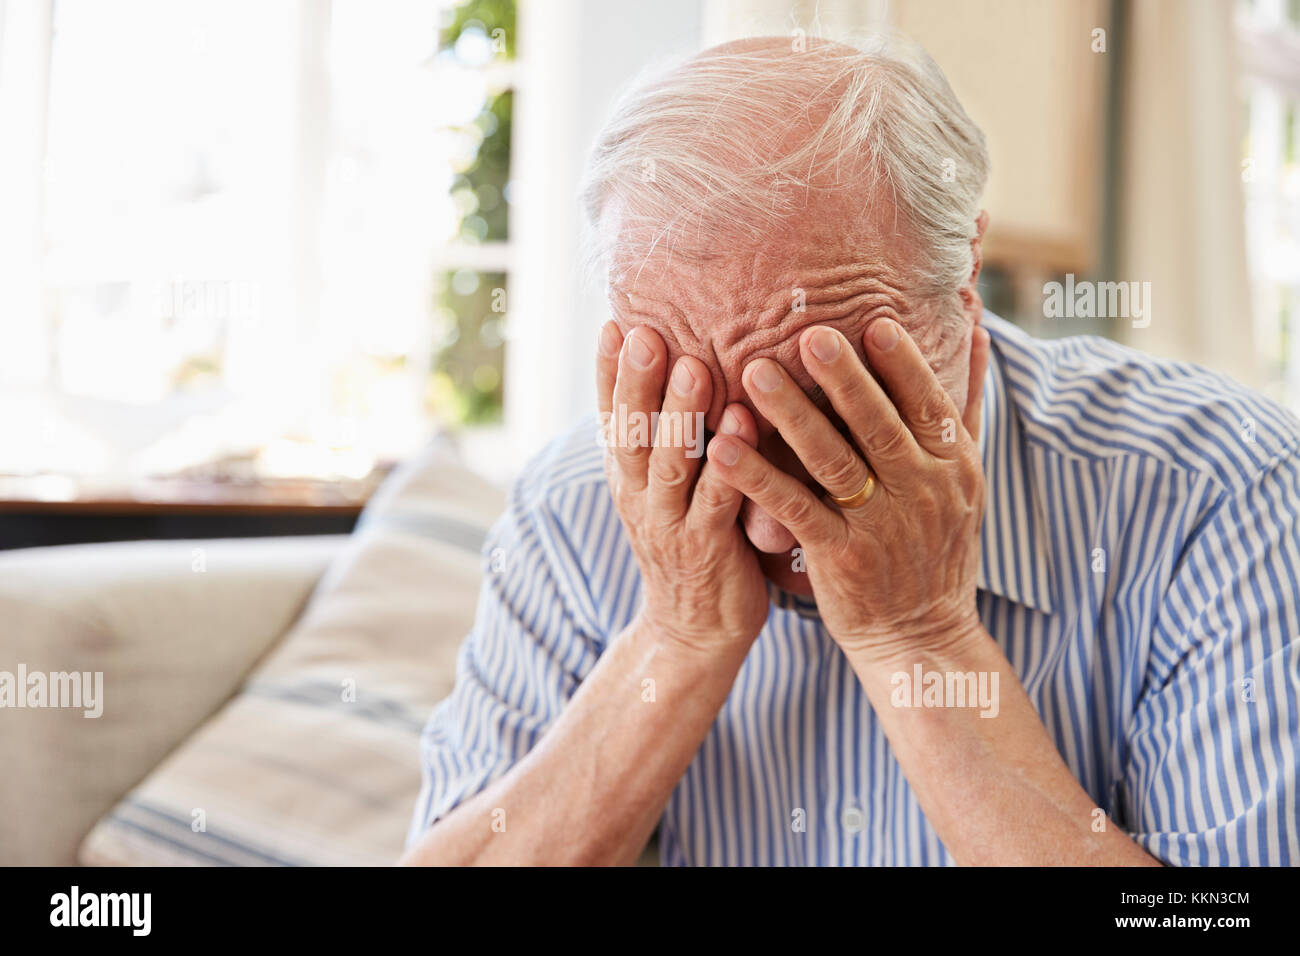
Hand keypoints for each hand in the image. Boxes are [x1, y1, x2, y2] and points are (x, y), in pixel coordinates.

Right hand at [596, 321, 769, 654]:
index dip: (609, 372)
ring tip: (693, 364)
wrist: (695, 633)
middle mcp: (639, 496)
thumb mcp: (668, 490)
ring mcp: (670, 524)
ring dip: (679, 413)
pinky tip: (743, 422)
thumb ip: (670, 439)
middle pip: (631, 432)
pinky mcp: (707, 549)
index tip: (613, 322)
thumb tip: (682, 366)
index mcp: (627, 478)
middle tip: (643, 331)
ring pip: (669, 462)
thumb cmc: (694, 544)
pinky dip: (728, 462)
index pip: (611, 417)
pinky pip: (717, 500)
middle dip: (635, 381)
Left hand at [705, 318, 990, 666]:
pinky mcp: (840, 558)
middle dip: (843, 378)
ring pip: (833, 461)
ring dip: (792, 416)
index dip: (902, 363)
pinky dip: (759, 478)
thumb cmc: (938, 547)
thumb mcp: (967, 478)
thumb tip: (979, 332)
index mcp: (951, 464)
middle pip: (878, 424)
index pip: (928, 403)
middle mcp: (920, 490)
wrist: (923, 637)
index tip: (874, 321)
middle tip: (808, 333)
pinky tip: (724, 448)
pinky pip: (794, 510)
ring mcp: (879, 526)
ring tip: (754, 374)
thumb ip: (967, 406)